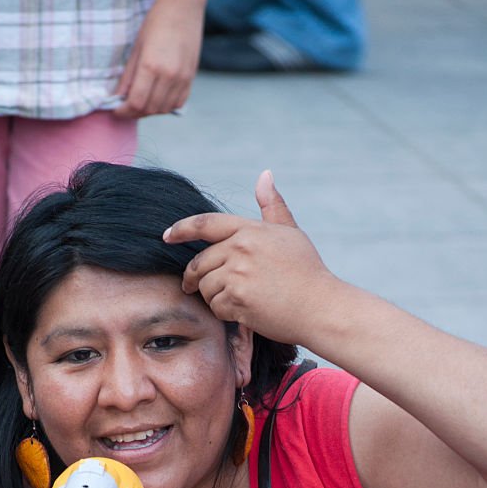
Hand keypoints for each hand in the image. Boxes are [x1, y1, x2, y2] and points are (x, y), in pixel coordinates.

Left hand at [113, 0, 203, 117]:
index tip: (116, 110)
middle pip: (149, 109)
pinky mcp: (190, 78)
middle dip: (134, 113)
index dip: (124, 111)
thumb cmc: (156, 23)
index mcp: (151, 66)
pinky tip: (156, 100)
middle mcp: (168, 76)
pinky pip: (178, 103)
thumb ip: (127, 76)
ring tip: (140, 104)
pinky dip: (165, 107)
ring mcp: (182, 79)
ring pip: (163, 109)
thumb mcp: (136, 47)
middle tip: (125, 109)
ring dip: (150, 111)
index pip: (136, 102)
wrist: (183, 8)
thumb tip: (117, 97)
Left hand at [163, 171, 336, 346]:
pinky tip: (242, 312)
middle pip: (199, 262)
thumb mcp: (290, 233)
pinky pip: (215, 306)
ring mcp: (238, 274)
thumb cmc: (307, 272)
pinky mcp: (238, 299)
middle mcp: (241, 248)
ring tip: (232, 300)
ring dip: (212, 296)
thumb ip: (272, 207)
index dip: (181, 229)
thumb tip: (264, 175)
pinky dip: (224, 312)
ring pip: (205, 286)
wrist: (321, 307)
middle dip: (193, 276)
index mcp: (250, 230)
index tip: (166, 235)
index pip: (205, 224)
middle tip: (192, 286)